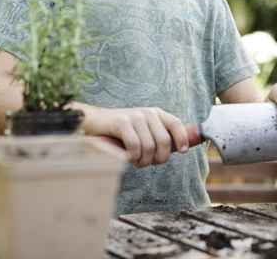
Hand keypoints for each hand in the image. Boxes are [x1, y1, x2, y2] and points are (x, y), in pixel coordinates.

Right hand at [81, 106, 201, 166]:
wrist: (94, 122)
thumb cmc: (121, 133)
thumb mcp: (143, 131)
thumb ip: (159, 137)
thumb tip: (180, 148)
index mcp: (157, 114)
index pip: (176, 124)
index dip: (182, 138)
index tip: (182, 151)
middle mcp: (148, 113)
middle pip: (164, 141)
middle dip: (159, 158)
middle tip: (148, 163)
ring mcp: (134, 116)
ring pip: (149, 147)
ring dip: (143, 161)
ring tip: (136, 161)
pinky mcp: (121, 122)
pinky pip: (135, 146)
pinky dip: (133, 157)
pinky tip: (128, 158)